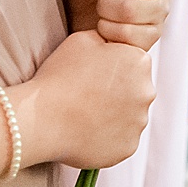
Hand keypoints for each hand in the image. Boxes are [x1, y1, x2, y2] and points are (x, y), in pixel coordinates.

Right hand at [15, 30, 154, 169]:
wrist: (40, 118)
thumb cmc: (58, 77)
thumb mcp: (83, 39)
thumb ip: (107, 40)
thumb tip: (112, 46)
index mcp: (140, 62)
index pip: (134, 63)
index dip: (112, 68)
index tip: (95, 75)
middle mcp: (146, 92)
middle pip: (136, 90)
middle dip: (118, 92)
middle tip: (89, 96)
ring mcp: (139, 122)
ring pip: (129, 116)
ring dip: (114, 116)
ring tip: (85, 115)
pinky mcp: (128, 148)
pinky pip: (121, 140)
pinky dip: (108, 137)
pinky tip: (86, 131)